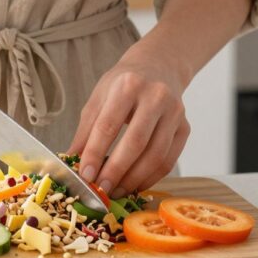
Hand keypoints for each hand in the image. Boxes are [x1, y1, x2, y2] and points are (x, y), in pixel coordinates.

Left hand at [68, 42, 190, 196]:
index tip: (85, 175)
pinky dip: (150, 178)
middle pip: (136, 142)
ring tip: (115, 191)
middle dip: (116, 171)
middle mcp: (156, 96)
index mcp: (128, 85)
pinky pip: (168, 161)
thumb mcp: (99, 98)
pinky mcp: (185, 128)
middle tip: (101, 190)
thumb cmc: (124, 84)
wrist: (158, 67)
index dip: (96, 153)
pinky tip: (134, 185)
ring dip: (134, 179)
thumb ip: (86, 130)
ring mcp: (175, 113)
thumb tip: (72, 161)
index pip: (109, 125)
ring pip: (155, 156)